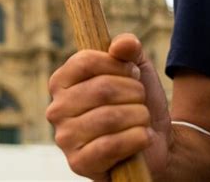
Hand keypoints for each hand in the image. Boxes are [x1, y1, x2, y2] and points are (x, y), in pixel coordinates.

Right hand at [46, 34, 170, 180]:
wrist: (153, 141)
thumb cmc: (135, 101)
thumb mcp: (135, 68)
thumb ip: (128, 48)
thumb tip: (122, 45)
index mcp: (61, 82)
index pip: (85, 61)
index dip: (118, 65)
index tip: (132, 74)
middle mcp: (56, 109)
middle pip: (101, 89)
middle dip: (134, 93)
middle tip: (140, 100)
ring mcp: (64, 137)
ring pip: (110, 117)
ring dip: (139, 116)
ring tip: (142, 119)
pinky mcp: (78, 163)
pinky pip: (111, 145)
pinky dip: (137, 138)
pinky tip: (142, 138)